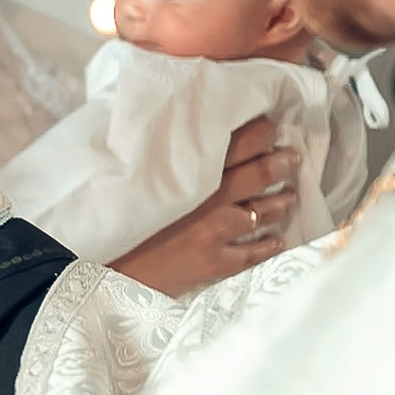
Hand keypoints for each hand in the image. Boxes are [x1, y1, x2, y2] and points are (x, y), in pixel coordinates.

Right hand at [107, 117, 301, 296]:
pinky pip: (252, 252)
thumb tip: (180, 142)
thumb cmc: (113, 218)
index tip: (271, 127)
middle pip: (258, 173)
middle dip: (280, 163)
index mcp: (188, 171)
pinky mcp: (213, 261)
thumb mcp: (135, 181)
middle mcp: (207, 197)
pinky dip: (269, 245)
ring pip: (262, 212)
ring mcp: (214, 230)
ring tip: (290, 196)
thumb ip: (162, 160)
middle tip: (292, 157)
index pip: (237, 142)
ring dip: (280, 202)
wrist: (102, 267)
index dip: (260, 132)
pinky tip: (277, 240)